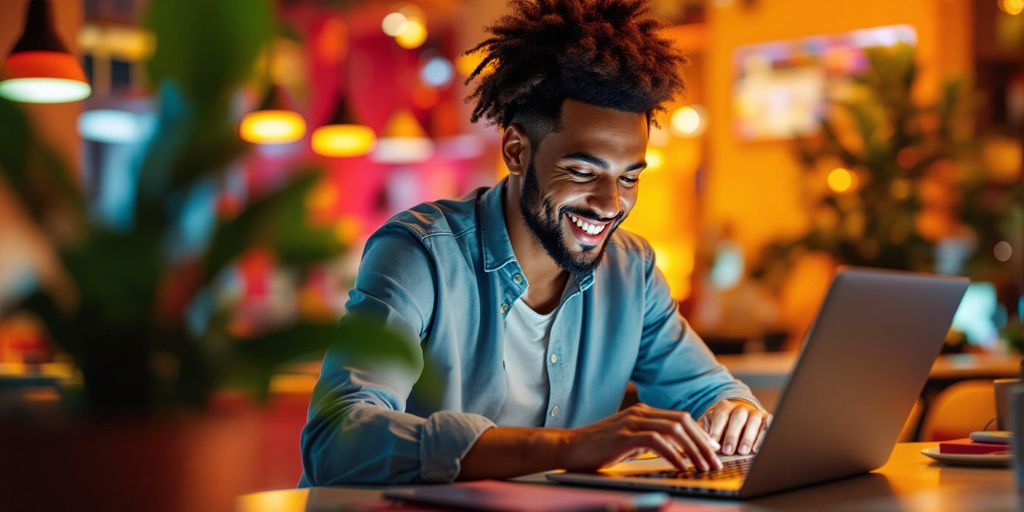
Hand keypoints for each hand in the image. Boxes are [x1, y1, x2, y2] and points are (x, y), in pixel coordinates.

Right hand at [561, 403, 722, 471]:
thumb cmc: (596, 449)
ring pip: (674, 430)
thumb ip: (647, 442)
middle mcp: (640, 413)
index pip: (680, 418)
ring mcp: (632, 423)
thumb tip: (672, 453)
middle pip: (682, 422)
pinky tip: (681, 466)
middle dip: (702, 442)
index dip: (700, 433)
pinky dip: (673, 454)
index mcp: (642, 413)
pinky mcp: (624, 436)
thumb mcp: (627, 443)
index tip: (712, 449)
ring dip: (693, 450)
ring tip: (703, 466)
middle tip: (715, 460)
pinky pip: (657, 442)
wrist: (568, 448)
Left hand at [700, 399, 771, 455]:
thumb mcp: (710, 426)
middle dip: (732, 434)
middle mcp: (741, 408)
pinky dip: (763, 436)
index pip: (720, 415)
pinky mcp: (767, 419)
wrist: (740, 422)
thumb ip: (703, 432)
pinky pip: (768, 425)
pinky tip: (756, 449)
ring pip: (754, 420)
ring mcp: (755, 413)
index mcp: (724, 407)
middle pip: (738, 417)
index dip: (717, 429)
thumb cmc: (722, 428)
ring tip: (742, 452)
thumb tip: (694, 443)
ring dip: (748, 436)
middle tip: (728, 450)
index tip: (713, 443)